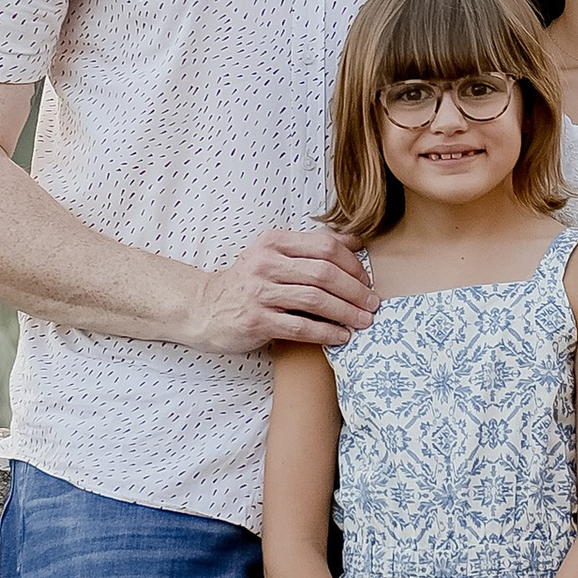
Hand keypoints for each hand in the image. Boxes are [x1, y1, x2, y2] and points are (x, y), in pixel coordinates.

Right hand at [190, 226, 374, 355]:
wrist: (204, 309)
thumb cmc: (247, 282)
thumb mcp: (274, 255)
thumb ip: (312, 247)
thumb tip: (357, 241)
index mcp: (273, 242)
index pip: (325, 246)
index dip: (353, 264)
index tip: (367, 280)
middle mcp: (265, 263)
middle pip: (324, 273)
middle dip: (356, 290)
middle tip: (373, 303)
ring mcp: (259, 292)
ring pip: (315, 300)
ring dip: (346, 312)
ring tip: (364, 321)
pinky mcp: (256, 321)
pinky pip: (300, 327)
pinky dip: (326, 332)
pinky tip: (341, 337)